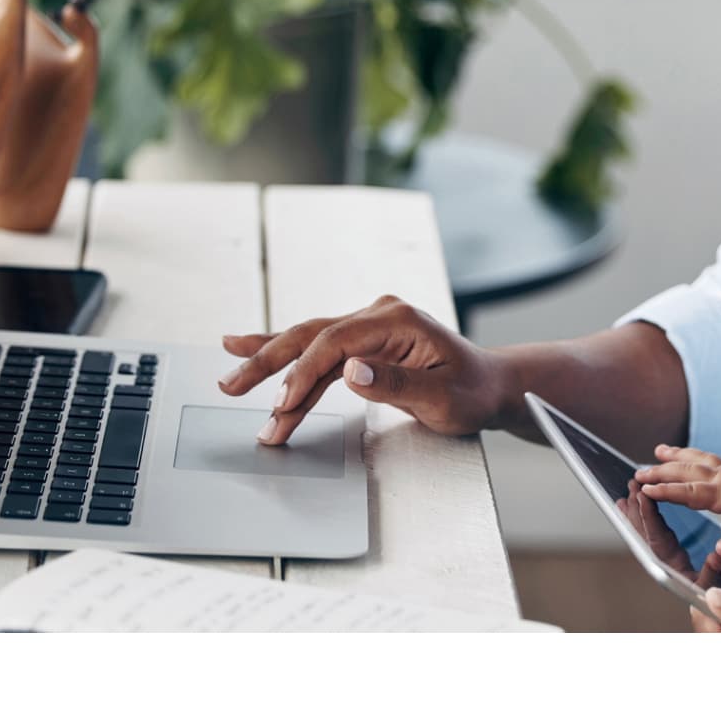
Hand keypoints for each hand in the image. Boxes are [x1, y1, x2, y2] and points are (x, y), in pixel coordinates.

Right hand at [218, 295, 512, 443]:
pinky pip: (317, 352)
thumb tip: (350, 371)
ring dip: (269, 365)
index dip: (303, 375)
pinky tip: (248, 348)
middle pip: (311, 336)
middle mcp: (378, 315)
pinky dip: (286, 358)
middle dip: (267, 362)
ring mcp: (369, 326)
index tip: (282, 406)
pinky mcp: (364, 342)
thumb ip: (395, 382)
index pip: (335, 343)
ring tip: (229, 379)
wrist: (491, 386)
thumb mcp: (442, 397)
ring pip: (308, 343)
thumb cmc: (473, 392)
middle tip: (230, 386)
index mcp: (397, 320)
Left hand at [612, 480, 720, 633]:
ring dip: (635, 510)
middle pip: (643, 530)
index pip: (656, 536)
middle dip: (636, 507)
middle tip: (631, 486)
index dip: (649, 516)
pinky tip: (634, 506)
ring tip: (627, 492)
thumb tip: (718, 555)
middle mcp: (661, 557)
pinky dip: (641, 517)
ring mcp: (661, 554)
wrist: (702, 608)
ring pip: (643, 530)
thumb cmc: (707, 595)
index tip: (643, 496)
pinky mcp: (665, 551)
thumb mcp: (715, 582)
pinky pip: (649, 531)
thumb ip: (715, 570)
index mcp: (670, 562)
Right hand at [636, 447, 720, 563]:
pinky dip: (692, 454)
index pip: (687, 493)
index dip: (664, 492)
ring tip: (657, 451)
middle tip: (638, 473)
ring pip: (694, 459)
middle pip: (684, 472)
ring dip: (674, 457)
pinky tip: (690, 455)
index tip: (643, 489)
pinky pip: (705, 457)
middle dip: (660, 473)